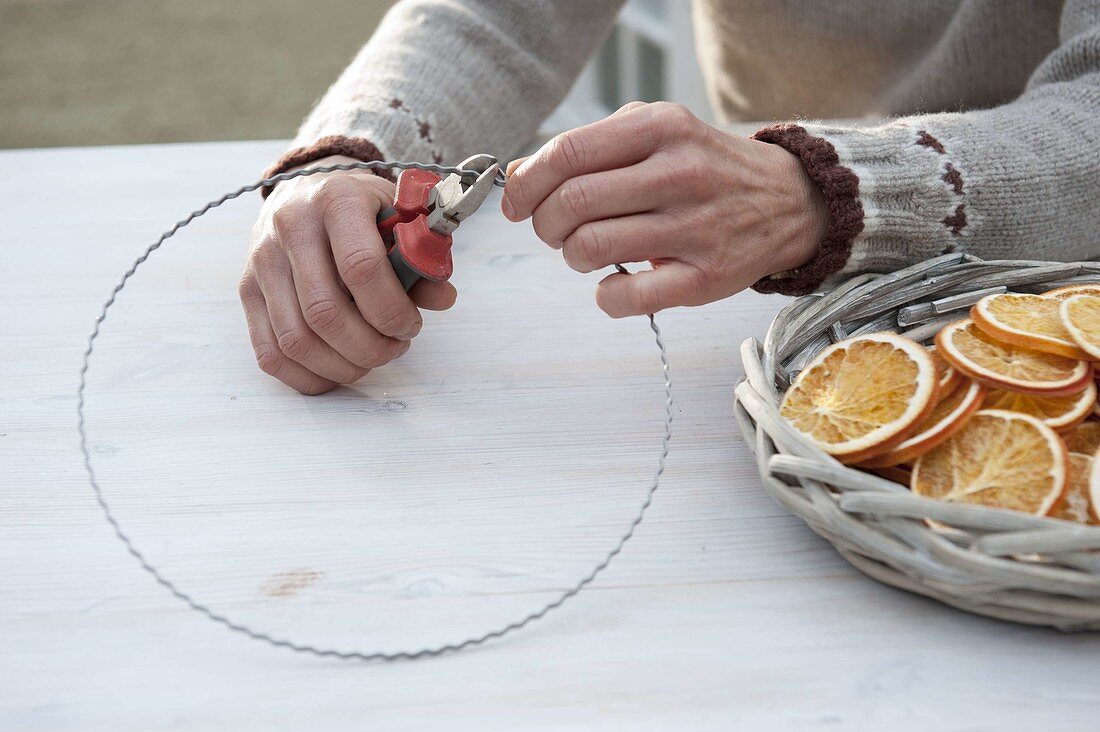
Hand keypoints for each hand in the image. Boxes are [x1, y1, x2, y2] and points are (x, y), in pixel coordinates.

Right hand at [239, 155, 457, 394]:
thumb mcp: (400, 218)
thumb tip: (442, 298)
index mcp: (336, 200)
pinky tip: (338, 371)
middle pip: (325, 312)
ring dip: (342, 365)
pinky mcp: (246, 289)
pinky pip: (269, 352)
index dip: (392, 309)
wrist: (306, 190)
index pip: (361, 266)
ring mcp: (262, 260)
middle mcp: (291, 227)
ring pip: (296, 339)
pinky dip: (308, 375)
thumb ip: (422, 258)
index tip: (411, 325)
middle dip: (370, 346)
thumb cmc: (363, 210)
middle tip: (395, 347)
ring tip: (371, 357)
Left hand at [500, 102, 827, 316]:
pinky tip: (614, 283)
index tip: (516, 203)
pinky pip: (626, 297)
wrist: (788, 200)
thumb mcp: (653, 135)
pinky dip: (604, 296)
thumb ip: (588, 148)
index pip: (567, 153)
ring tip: (588, 251)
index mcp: (661, 128)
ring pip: (590, 249)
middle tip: (555, 231)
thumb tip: (517, 173)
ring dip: (572, 256)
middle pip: (570, 203)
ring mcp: (696, 228)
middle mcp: (679, 173)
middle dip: (545, 224)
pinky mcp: (706, 278)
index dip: (527, 184)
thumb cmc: (704, 166)